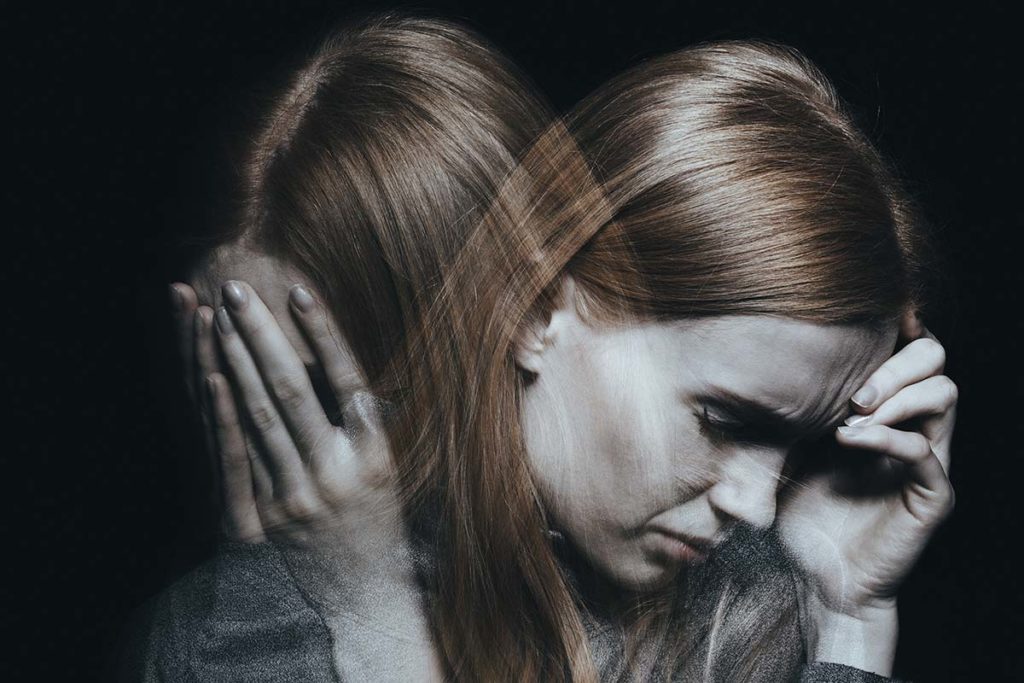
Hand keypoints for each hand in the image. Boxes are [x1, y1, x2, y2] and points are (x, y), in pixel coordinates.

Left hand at [174, 279, 443, 680]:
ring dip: (235, 361)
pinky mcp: (269, 512)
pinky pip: (243, 452)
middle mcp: (337, 470)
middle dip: (260, 335)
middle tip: (235, 290)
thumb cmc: (382, 517)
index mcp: (376, 453)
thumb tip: (344, 364)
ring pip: (260, 414)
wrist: (364, 590)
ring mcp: (299, 493)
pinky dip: (225, 410)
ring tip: (219, 318)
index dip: (322, 333)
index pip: (345, 379)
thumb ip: (369, 419)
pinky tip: (212, 377)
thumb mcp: (391, 465)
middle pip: (292, 389)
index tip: (299, 290)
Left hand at [777, 309, 955, 670]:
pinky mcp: (932, 495)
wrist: (819, 577)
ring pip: (944, 394)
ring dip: (897, 395)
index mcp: (884, 408)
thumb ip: (792, 405)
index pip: (909, 347)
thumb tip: (757, 359)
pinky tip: (851, 441)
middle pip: (935, 360)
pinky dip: (890, 438)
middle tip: (854, 392)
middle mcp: (912, 425)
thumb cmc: (802, 510)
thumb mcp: (788, 445)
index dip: (896, 328)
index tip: (857, 326)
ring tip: (851, 415)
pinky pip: (926, 453)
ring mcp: (927, 458)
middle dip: (896, 362)